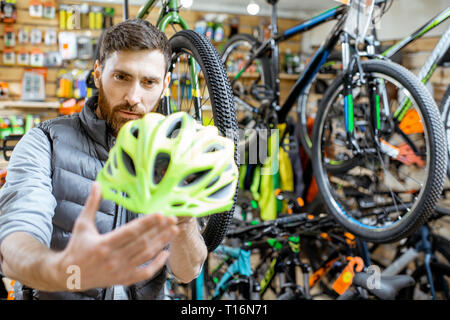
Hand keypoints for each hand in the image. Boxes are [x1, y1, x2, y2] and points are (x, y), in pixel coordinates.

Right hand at [52, 182, 179, 290]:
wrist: (69, 275)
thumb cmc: (77, 248)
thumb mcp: (82, 224)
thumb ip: (92, 204)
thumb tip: (96, 184)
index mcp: (103, 244)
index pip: (130, 232)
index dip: (147, 223)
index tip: (160, 214)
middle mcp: (113, 259)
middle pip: (142, 242)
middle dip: (160, 230)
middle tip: (173, 218)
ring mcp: (120, 270)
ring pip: (146, 255)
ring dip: (162, 242)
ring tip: (173, 230)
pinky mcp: (124, 279)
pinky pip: (145, 273)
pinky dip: (157, 264)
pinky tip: (165, 252)